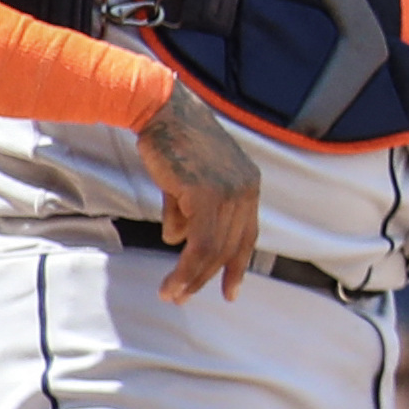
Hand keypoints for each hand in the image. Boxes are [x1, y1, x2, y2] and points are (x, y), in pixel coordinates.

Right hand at [132, 87, 263, 300]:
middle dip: (207, 277)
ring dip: (191, 277)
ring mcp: (230, 192)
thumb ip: (187, 210)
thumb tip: (176, 238)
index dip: (238, 265)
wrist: (161, 111)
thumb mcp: (187, 182)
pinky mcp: (209, 194)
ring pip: (214, 250)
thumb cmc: (172, 141)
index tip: (231, 291)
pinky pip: (200, 244)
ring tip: (171, 294)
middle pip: (230, 247)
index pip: (247, 234)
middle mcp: (246, 190)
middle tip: (183, 297)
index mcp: (248, 184)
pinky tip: (171, 282)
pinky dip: (185, 268)